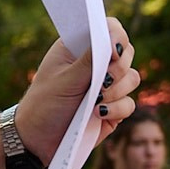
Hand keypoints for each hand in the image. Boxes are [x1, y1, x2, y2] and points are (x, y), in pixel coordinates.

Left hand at [12, 17, 137, 160]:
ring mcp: (107, 86)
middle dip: (119, 67)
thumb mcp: (64, 81)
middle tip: (103, 80)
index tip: (113, 51)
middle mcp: (96, 64)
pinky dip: (117, 108)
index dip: (116, 35)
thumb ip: (90, 61)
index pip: (108, 28)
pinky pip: (129, 103)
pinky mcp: (114, 107)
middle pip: (127, 52)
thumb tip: (113, 41)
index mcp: (79, 48)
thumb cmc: (44, 105)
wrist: (37, 141)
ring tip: (95, 101)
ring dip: (117, 90)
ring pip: (132, 77)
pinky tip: (97, 114)